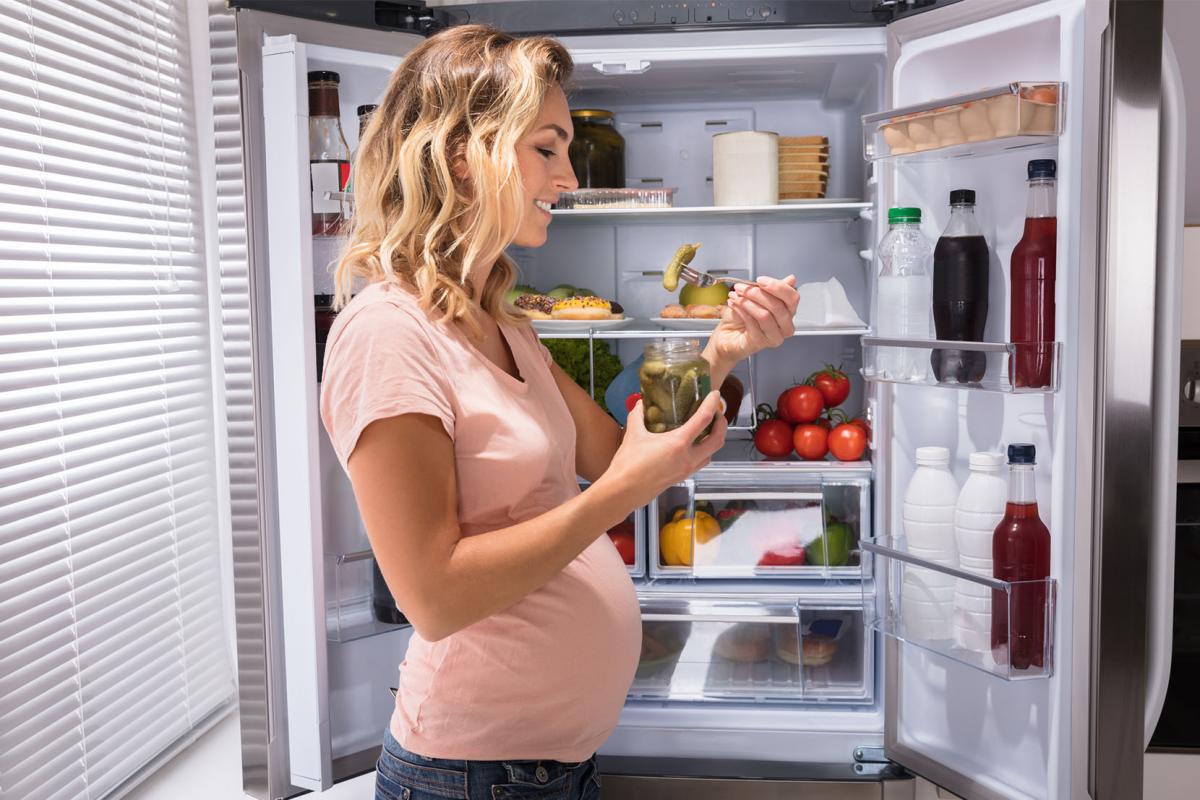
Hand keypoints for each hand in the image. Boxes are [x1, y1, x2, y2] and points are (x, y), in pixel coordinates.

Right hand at [601, 391, 727, 509]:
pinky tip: (693, 445)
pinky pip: (701, 462)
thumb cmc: (628, 465)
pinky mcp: (682, 477)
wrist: (624, 491)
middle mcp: (688, 458)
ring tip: (708, 428)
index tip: (715, 394)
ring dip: (715, 439)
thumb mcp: (633, 434)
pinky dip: (704, 451)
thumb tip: (641, 404)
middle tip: (716, 413)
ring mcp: (687, 469)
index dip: (712, 404)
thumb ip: (638, 415)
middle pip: (717, 440)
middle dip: (721, 424)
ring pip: (711, 453)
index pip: (703, 419)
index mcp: (678, 444)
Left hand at [709, 276, 800, 365]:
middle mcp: (785, 326)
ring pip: (764, 315)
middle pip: (777, 306)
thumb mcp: (756, 297)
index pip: (792, 298)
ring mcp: (774, 337)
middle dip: (756, 293)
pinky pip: (752, 323)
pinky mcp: (761, 343)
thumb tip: (791, 279)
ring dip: (746, 302)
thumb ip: (772, 289)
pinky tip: (733, 304)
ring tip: (734, 296)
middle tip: (741, 287)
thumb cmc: (741, 316)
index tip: (760, 280)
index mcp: (788, 312)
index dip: (777, 287)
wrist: (726, 334)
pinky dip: (740, 310)